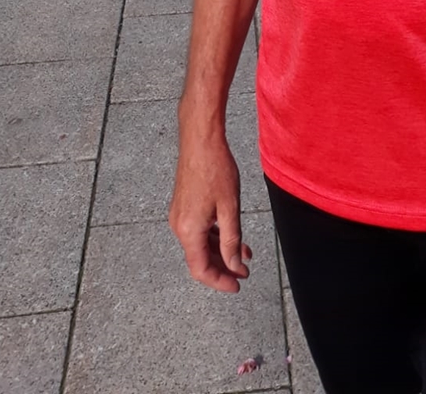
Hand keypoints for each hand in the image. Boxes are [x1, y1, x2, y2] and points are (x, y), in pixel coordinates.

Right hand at [168, 124, 251, 292]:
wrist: (200, 139)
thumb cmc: (216, 169)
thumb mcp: (230, 207)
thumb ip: (232, 240)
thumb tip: (235, 266)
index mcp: (188, 231)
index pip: (201, 270)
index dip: (220, 281)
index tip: (238, 285)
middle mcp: (179, 227)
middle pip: (200, 259)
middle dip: (223, 268)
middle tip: (245, 273)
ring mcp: (180, 216)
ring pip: (200, 244)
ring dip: (221, 251)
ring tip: (245, 255)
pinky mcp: (184, 206)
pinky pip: (199, 230)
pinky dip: (215, 237)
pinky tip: (232, 235)